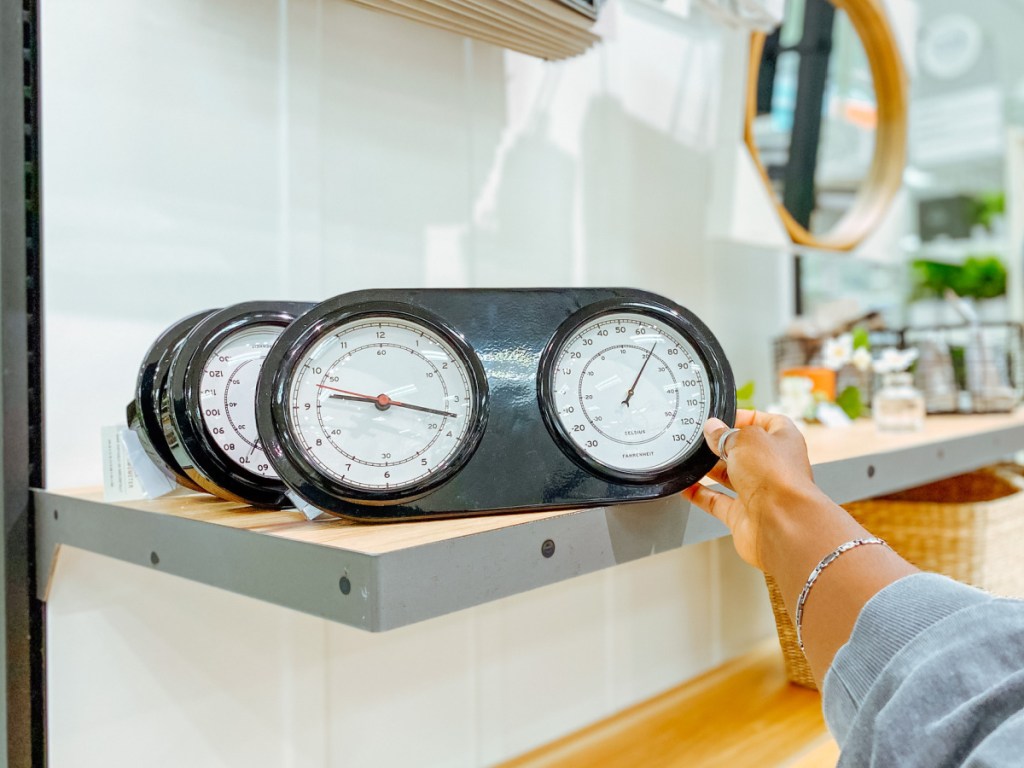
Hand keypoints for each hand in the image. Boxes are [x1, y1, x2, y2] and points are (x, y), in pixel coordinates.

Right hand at [683, 409, 824, 569]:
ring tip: (691, 458)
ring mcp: (759, 492)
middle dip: (723, 445)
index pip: (766, 422)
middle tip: (702, 438)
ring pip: (730, 477)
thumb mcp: (746, 440)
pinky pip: (717, 502)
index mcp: (784, 441)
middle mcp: (774, 467)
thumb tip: (714, 429)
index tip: (723, 418)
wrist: (782, 523)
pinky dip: (701, 495)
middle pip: (745, 451)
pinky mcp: (743, 515)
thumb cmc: (778, 478)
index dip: (745, 417)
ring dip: (710, 469)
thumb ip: (726, 433)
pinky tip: (687, 487)